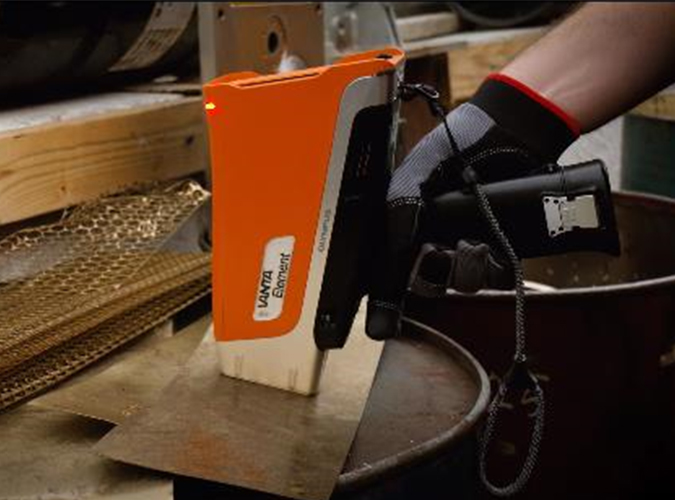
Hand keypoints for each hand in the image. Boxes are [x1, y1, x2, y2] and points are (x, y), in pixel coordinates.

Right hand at [366, 74, 579, 339]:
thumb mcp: (418, 166)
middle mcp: (437, 236)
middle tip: (444, 250)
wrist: (513, 129)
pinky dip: (494, 269)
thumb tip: (397, 245)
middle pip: (428, 281)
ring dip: (467, 268)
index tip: (382, 325)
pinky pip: (495, 276)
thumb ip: (400, 202)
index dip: (388, 294)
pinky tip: (492, 248)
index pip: (394, 264)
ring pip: (461, 283)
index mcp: (411, 221)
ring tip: (474, 243)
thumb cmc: (461, 140)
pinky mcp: (502, 246)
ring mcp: (469, 242)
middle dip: (435, 272)